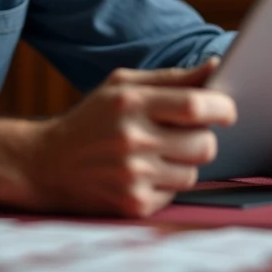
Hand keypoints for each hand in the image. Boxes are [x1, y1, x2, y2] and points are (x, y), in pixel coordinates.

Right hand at [28, 59, 235, 217]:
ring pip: (194, 172)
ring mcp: (133, 176)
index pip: (195, 106)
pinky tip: (141, 174)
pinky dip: (166, 184)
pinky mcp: (133, 205)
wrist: (45, 165)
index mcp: (130, 103)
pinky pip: (175, 194)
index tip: (226, 110)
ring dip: (183, 163)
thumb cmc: (90, 120)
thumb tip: (217, 67)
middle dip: (203, 138)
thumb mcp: (121, 86)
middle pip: (205, 144)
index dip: (222, 108)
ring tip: (156, 154)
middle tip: (184, 134)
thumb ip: (171, 78)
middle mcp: (132, 140)